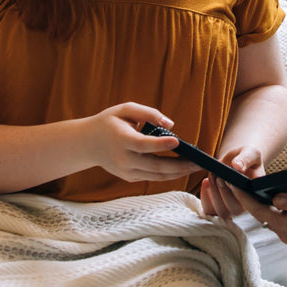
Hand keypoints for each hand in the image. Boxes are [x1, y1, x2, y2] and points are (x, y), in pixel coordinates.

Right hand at [79, 103, 199, 182]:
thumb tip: (171, 125)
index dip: (161, 145)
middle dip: (180, 165)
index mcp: (122, 140)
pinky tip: (182, 168)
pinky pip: (152, 177)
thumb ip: (148, 113)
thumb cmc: (109, 122)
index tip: (178, 141)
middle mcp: (124, 159)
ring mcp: (126, 171)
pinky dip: (168, 174)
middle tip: (199, 162)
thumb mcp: (125, 109)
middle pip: (155, 166)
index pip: (143, 145)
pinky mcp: (129, 177)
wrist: (87, 143)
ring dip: (178, 172)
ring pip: (157, 176)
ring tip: (196, 166)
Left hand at [199, 146, 265, 220]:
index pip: (251, 203)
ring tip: (213, 176)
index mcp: (258, 194)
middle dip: (224, 192)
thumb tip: (237, 166)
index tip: (230, 180)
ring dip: (214, 194)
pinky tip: (206, 182)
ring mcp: (232, 208)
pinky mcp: (219, 207)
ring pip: (221, 212)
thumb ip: (246, 158)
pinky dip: (205, 197)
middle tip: (220, 176)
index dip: (239, 194)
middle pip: (235, 210)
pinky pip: (210, 210)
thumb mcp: (251, 153)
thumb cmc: (247, 157)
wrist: (237, 160)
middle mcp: (247, 205)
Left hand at [227, 185, 286, 245]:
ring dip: (253, 202)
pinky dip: (265, 206)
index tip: (231, 184)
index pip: (260, 212)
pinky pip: (275, 218)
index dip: (244, 197)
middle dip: (243, 198)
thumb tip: (275, 199)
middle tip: (228, 181)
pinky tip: (260, 195)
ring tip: (239, 184)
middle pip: (259, 215)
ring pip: (266, 217)